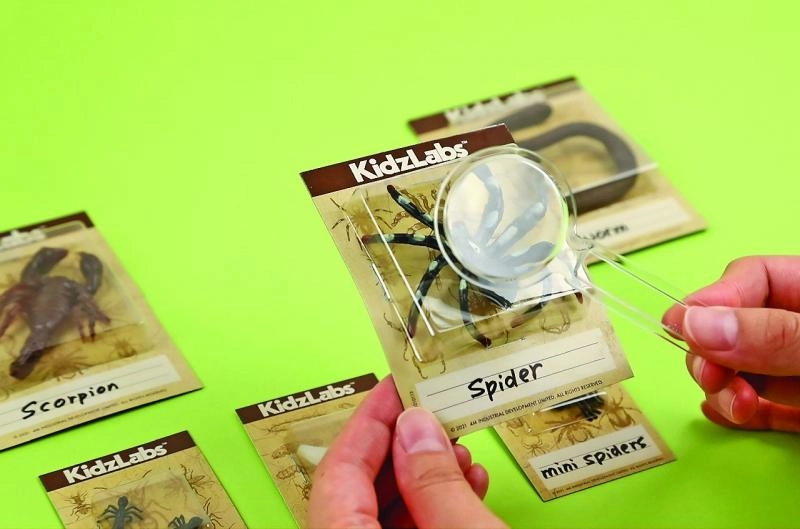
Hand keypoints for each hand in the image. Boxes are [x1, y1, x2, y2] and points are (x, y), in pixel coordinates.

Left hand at [307, 376, 506, 528]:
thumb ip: (436, 483)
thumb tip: (417, 426)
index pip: (338, 470)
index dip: (370, 420)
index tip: (397, 385)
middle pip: (359, 488)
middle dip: (405, 448)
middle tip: (436, 413)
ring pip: (384, 514)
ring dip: (425, 479)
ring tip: (461, 453)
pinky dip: (434, 510)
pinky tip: (467, 488)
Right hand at [663, 256, 799, 430]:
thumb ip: (770, 335)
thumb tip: (694, 324)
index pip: (752, 277)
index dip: (713, 300)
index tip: (680, 326)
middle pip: (736, 327)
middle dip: (713, 354)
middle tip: (711, 378)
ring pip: (745, 369)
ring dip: (725, 390)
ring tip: (737, 408)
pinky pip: (766, 406)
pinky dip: (744, 414)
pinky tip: (729, 417)